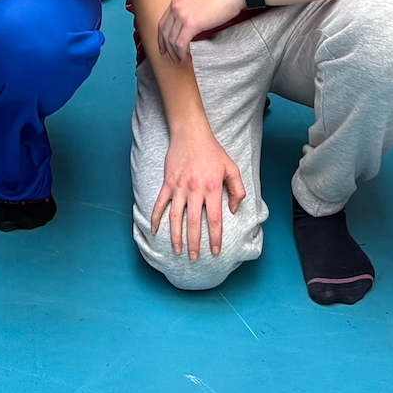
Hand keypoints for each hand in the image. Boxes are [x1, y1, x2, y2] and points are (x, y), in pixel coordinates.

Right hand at [152, 124, 245, 259]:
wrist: (191, 133)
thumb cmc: (213, 151)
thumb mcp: (232, 168)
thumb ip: (237, 190)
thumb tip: (234, 210)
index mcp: (213, 188)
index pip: (214, 219)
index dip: (215, 238)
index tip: (215, 251)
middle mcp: (195, 190)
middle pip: (193, 223)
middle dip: (194, 243)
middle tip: (194, 258)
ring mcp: (179, 187)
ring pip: (176, 217)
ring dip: (176, 236)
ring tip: (177, 250)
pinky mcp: (168, 183)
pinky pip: (160, 203)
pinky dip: (156, 217)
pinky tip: (155, 230)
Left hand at [156, 0, 241, 63]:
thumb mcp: (196, 3)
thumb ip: (187, 14)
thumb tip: (186, 30)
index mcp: (176, 2)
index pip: (162, 24)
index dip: (161, 39)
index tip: (164, 49)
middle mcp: (176, 7)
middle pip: (164, 34)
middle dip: (168, 49)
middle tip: (174, 59)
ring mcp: (182, 15)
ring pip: (172, 41)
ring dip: (176, 54)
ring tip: (182, 60)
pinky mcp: (191, 24)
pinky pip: (181, 44)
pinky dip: (182, 54)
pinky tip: (188, 58)